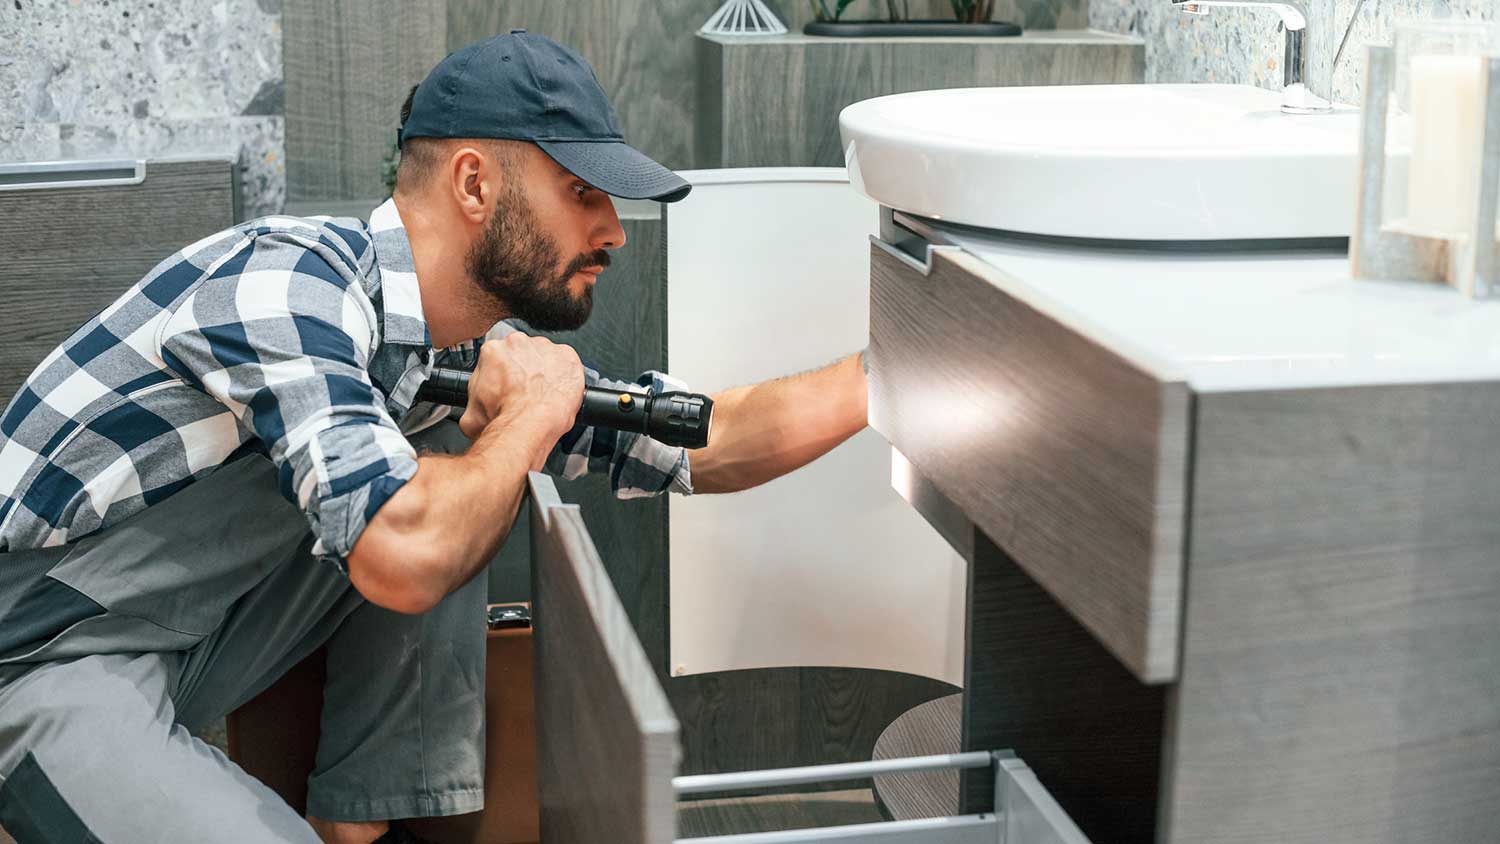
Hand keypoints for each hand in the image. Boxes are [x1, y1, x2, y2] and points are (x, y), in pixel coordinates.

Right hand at [458, 332, 584, 440]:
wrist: (529, 425)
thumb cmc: (504, 418)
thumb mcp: (471, 413)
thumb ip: (473, 402)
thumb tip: (475, 411)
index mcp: (493, 351)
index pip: (499, 357)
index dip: (504, 374)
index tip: (508, 386)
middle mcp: (519, 343)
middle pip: (523, 354)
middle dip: (525, 370)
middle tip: (526, 392)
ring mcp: (545, 348)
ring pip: (545, 357)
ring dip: (545, 372)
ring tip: (543, 394)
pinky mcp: (567, 356)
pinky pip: (567, 363)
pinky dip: (565, 376)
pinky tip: (558, 392)